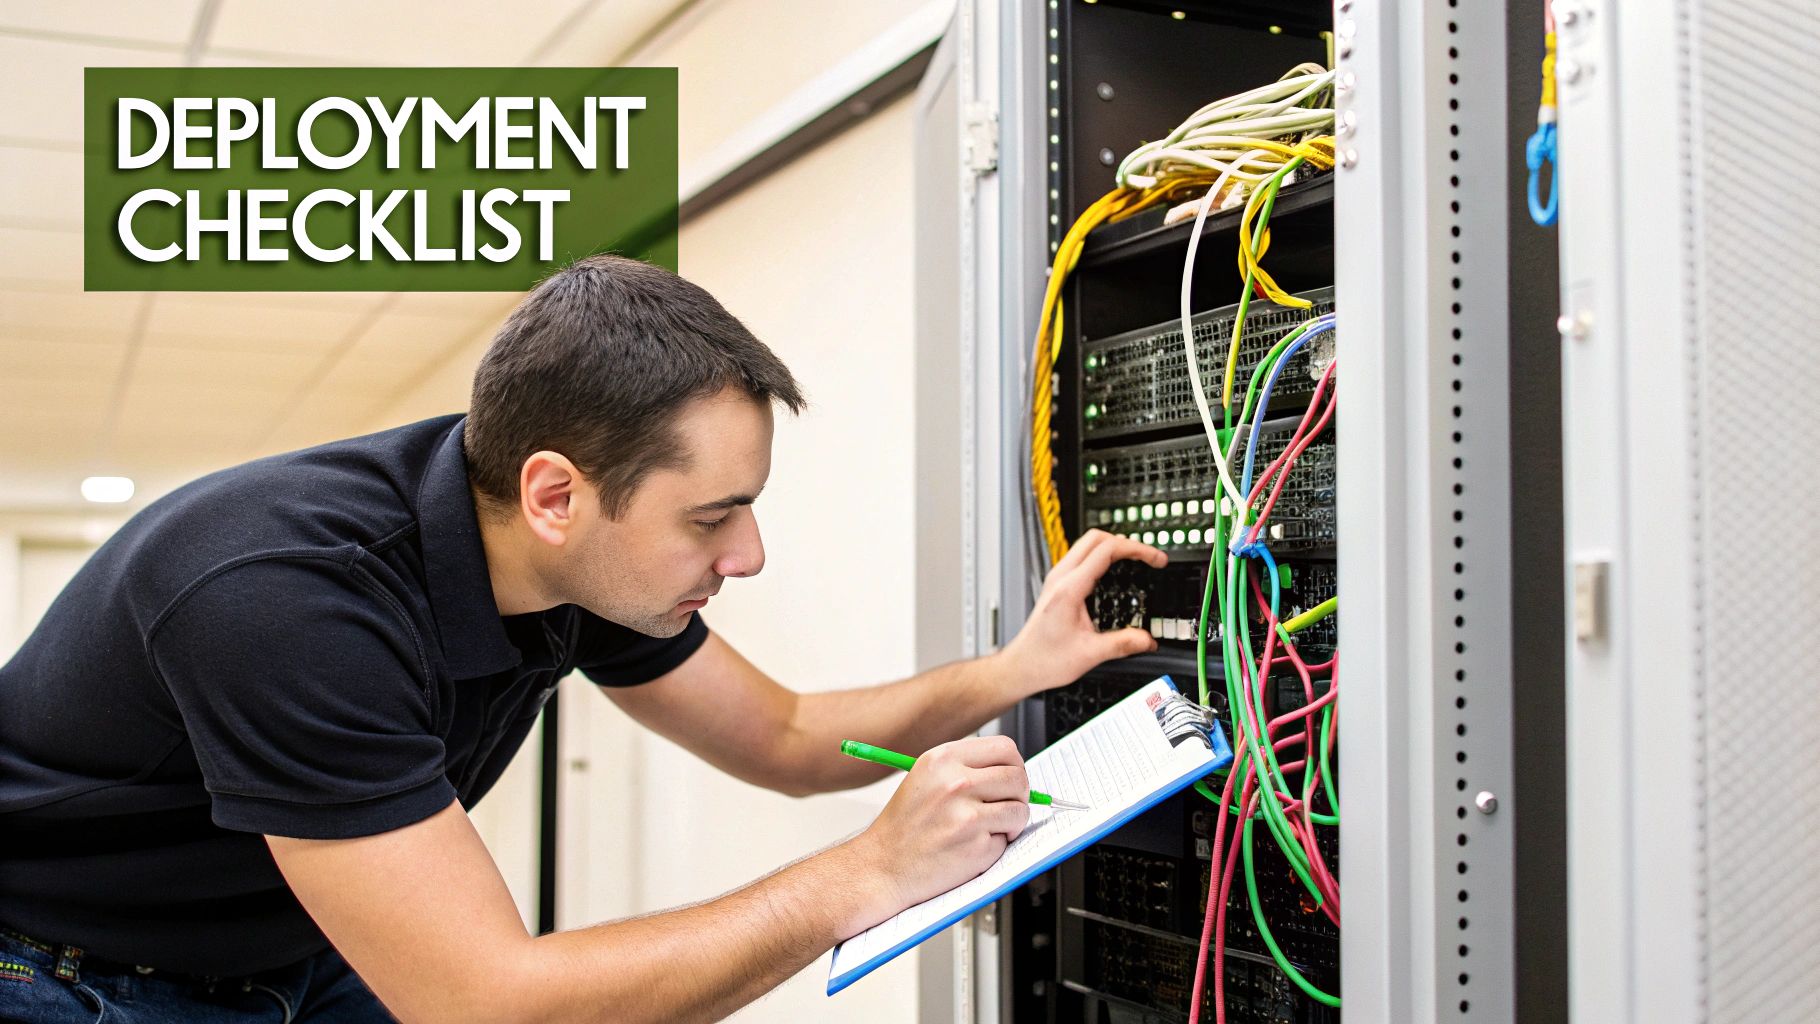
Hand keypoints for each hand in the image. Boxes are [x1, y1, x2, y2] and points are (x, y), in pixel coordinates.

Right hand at [849, 735, 1030, 916]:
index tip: (1010, 779)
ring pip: (1019, 809)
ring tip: (989, 829)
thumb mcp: (927, 778)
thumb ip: (966, 768)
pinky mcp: (976, 846)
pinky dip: (997, 845)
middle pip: (1017, 777)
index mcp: (943, 759)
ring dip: (1012, 822)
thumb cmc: (905, 826)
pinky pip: (1007, 840)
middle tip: (1007, 806)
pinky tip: (972, 847)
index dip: (1015, 765)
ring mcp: (967, 815)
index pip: (1004, 748)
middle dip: (1019, 795)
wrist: (883, 866)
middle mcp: (955, 782)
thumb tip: (1011, 769)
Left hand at [998, 529, 1168, 696]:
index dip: (1136, 549)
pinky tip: (1116, 573)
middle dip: (1127, 542)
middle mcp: (1061, 578)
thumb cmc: (1044, 659)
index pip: (1106, 550)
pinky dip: (1103, 558)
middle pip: (1096, 538)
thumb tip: (1147, 639)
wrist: (1022, 666)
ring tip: (1136, 561)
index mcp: (1069, 588)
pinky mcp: (1058, 585)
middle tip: (1148, 557)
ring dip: (1114, 547)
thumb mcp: (1089, 654)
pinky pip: (1083, 558)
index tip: (1155, 559)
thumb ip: (1122, 644)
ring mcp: (1058, 579)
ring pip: (1088, 545)